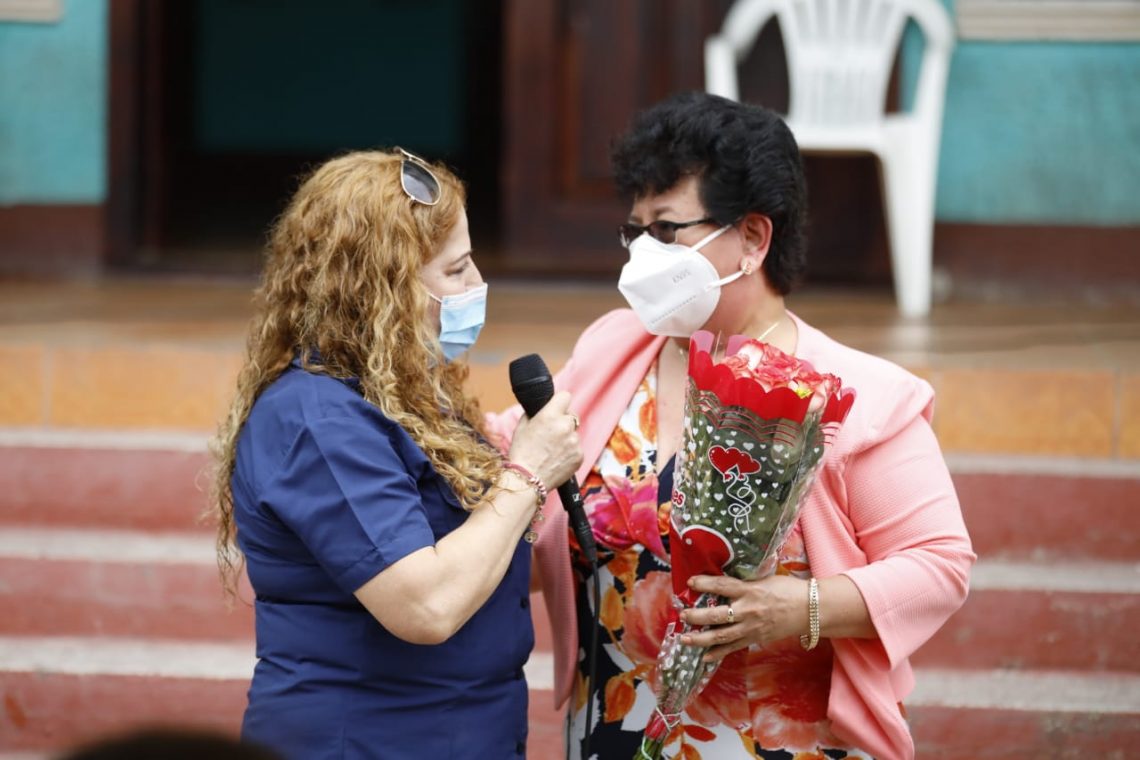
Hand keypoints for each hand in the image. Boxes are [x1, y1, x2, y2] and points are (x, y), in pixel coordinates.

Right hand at [508, 391, 582, 488]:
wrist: (527, 480)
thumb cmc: (522, 453)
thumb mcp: (522, 426)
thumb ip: (535, 413)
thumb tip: (543, 407)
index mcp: (550, 416)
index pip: (565, 396)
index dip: (560, 402)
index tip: (557, 407)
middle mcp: (565, 426)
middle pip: (571, 416)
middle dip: (563, 422)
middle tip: (551, 434)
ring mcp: (574, 442)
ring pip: (574, 434)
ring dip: (566, 438)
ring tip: (552, 450)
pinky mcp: (580, 456)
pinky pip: (577, 448)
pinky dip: (569, 452)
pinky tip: (557, 459)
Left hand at [678, 574, 809, 661]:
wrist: (810, 609)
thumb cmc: (788, 590)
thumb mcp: (764, 579)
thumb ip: (744, 583)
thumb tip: (722, 582)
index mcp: (750, 590)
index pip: (722, 586)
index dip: (705, 584)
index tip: (690, 582)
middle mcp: (748, 610)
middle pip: (717, 615)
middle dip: (696, 616)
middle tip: (682, 615)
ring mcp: (751, 627)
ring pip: (721, 635)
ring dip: (700, 638)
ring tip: (684, 639)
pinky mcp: (756, 639)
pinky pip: (733, 648)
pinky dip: (718, 653)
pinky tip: (705, 658)